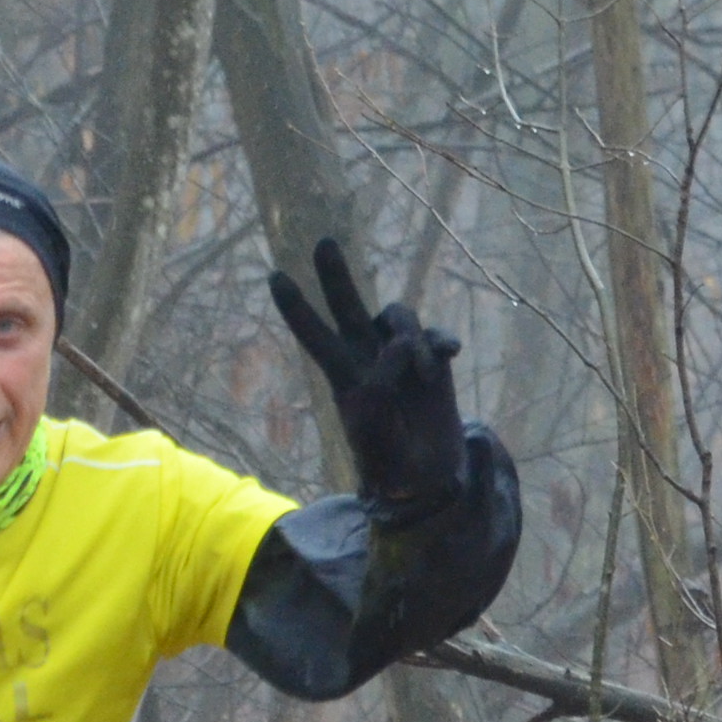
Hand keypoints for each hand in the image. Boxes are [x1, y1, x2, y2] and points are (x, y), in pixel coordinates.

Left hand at [267, 238, 466, 518]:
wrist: (427, 477)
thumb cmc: (390, 461)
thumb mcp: (374, 430)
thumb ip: (380, 383)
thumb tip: (400, 343)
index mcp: (344, 377)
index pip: (315, 337)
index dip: (296, 309)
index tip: (274, 277)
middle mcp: (368, 357)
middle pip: (348, 306)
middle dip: (335, 275)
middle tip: (323, 243)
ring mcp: (400, 355)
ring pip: (398, 316)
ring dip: (412, 339)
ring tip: (424, 374)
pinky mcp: (432, 359)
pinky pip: (435, 334)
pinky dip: (440, 343)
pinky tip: (448, 358)